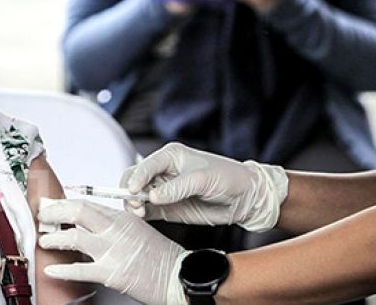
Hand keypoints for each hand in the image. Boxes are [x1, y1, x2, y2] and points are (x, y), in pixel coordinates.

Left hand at [39, 199, 188, 304]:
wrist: (178, 276)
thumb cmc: (161, 256)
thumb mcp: (138, 229)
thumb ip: (115, 224)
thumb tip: (91, 223)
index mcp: (122, 217)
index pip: (87, 204)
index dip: (64, 203)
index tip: (50, 204)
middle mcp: (115, 230)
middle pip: (77, 212)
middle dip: (54, 212)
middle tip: (42, 216)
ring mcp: (112, 250)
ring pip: (73, 237)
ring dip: (53, 238)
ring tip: (43, 240)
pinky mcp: (111, 273)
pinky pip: (79, 269)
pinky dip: (62, 270)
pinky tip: (51, 269)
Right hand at [120, 143, 287, 231]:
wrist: (245, 198)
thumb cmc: (227, 178)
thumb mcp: (203, 179)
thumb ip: (177, 188)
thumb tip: (153, 196)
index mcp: (170, 156)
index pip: (145, 166)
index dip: (137, 178)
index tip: (134, 192)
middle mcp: (163, 172)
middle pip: (135, 179)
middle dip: (131, 191)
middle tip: (136, 205)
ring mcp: (163, 191)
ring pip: (137, 196)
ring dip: (133, 204)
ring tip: (140, 213)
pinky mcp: (166, 208)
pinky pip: (147, 211)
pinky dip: (140, 215)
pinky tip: (142, 218)